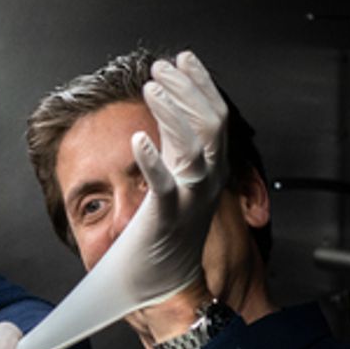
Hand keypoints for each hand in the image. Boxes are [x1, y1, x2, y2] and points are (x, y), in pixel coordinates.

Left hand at [15, 51, 228, 348]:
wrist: (160, 288)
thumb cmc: (155, 239)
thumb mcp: (168, 185)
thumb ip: (169, 152)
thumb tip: (159, 118)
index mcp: (204, 172)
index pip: (212, 117)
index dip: (199, 84)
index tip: (180, 60)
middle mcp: (203, 183)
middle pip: (211, 123)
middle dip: (188, 89)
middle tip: (163, 68)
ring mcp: (188, 201)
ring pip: (195, 147)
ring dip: (173, 112)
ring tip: (154, 89)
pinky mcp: (166, 220)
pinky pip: (164, 187)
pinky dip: (152, 161)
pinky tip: (138, 140)